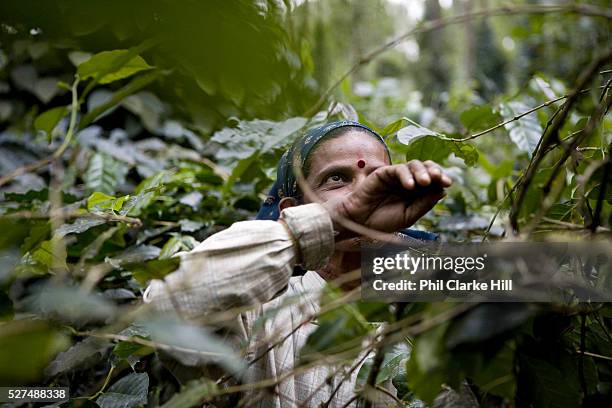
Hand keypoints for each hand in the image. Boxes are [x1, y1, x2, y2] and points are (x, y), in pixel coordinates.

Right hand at [323, 160, 451, 235]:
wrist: (361, 222)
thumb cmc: (383, 221)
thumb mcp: (409, 216)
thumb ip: (424, 204)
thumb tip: (443, 191)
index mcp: (417, 192)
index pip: (433, 180)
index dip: (441, 179)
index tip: (447, 183)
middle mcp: (409, 182)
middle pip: (426, 168)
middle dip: (435, 171)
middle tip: (439, 178)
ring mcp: (396, 177)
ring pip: (414, 165)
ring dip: (422, 171)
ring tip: (424, 182)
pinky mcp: (384, 173)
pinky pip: (398, 169)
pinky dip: (406, 175)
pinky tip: (409, 185)